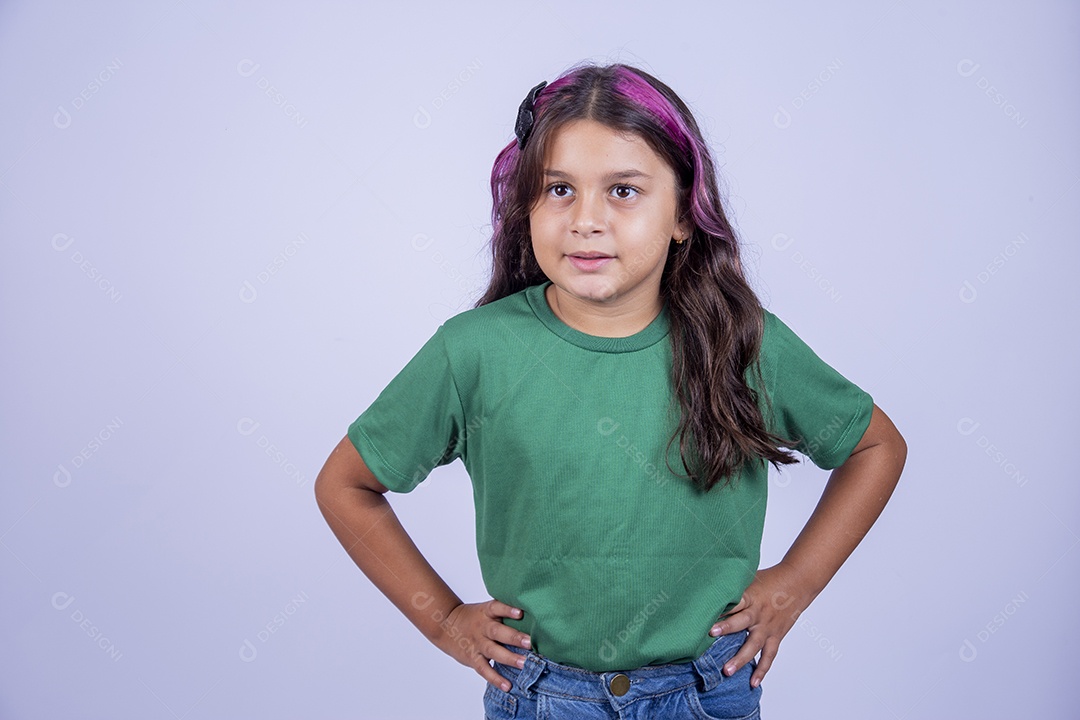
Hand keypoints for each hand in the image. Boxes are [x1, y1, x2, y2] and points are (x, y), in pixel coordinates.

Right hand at [430, 599, 531, 691]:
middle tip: (529, 642)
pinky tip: (507, 685)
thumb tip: (533, 616)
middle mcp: (482, 627)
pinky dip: (495, 678)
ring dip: (509, 658)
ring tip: (523, 664)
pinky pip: (484, 669)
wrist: (445, 625)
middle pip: (497, 632)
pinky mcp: (472, 658)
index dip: (508, 610)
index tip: (520, 612)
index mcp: (486, 612)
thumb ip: (504, 613)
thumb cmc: (474, 617)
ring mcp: (477, 643)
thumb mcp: (486, 610)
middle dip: (514, 637)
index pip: (497, 608)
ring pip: (492, 651)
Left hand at [707, 563, 813, 687]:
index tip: (704, 612)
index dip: (720, 607)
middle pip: (742, 621)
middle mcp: (758, 612)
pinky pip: (769, 655)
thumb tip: (707, 586)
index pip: (733, 602)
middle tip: (710, 634)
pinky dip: (762, 669)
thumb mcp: (749, 578)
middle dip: (726, 627)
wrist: (797, 583)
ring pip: (754, 644)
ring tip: (727, 671)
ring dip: (740, 658)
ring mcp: (768, 626)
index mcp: (750, 596)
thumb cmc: (769, 579)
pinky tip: (753, 682)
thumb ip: (732, 587)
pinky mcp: (776, 636)